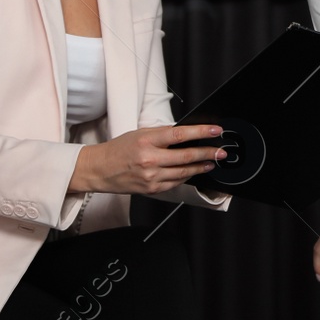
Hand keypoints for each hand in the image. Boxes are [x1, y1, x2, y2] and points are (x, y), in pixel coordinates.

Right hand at [70, 123, 227, 194]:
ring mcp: (151, 176)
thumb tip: (187, 134)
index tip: (215, 131)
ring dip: (201, 166)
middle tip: (221, 151)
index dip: (201, 132)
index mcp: (147, 141)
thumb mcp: (140, 134)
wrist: (99, 169)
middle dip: (208, 153)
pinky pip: (175, 183)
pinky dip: (186, 176)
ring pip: (183, 172)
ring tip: (212, 162)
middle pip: (186, 156)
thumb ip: (163, 135)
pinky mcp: (151, 189)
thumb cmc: (119, 149)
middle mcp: (149, 159)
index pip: (180, 135)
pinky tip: (194, 171)